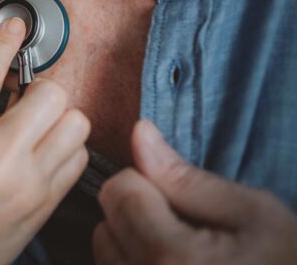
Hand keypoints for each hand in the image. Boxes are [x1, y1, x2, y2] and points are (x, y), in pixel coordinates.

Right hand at [0, 18, 90, 264]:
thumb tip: (5, 82)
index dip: (6, 40)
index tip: (17, 25)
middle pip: (50, 92)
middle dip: (40, 89)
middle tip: (25, 98)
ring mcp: (28, 182)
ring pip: (75, 121)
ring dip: (59, 117)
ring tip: (38, 126)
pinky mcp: (48, 202)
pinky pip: (79, 156)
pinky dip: (67, 147)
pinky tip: (46, 152)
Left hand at [95, 120, 296, 264]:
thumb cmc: (288, 263)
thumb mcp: (254, 214)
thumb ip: (186, 177)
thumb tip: (139, 133)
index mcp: (171, 257)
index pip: (118, 191)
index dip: (147, 182)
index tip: (181, 199)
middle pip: (106, 223)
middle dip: (137, 214)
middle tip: (187, 231)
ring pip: (105, 254)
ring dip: (133, 245)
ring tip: (183, 256)